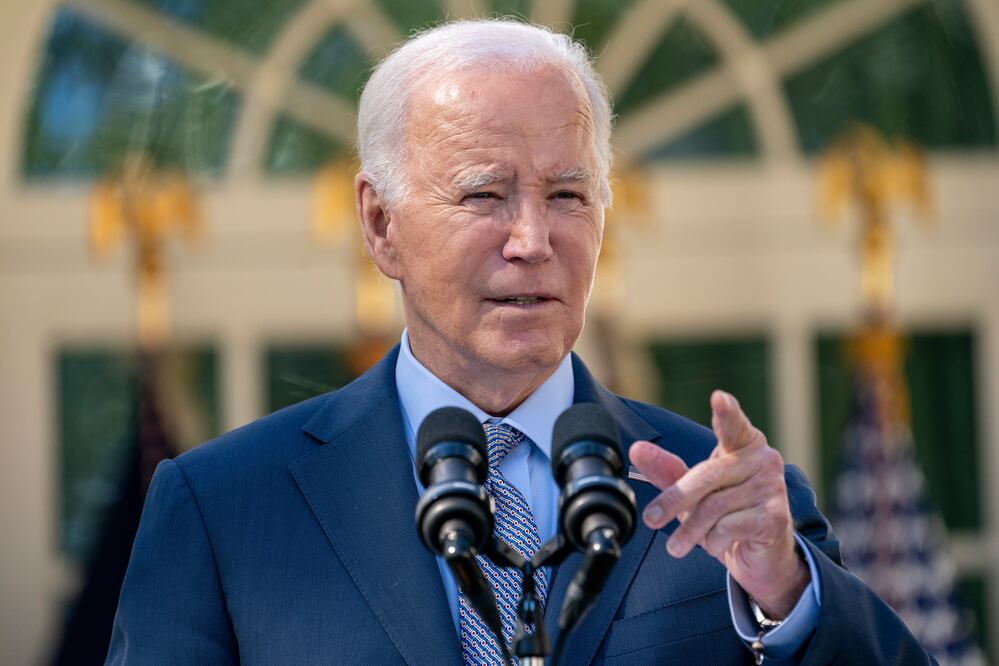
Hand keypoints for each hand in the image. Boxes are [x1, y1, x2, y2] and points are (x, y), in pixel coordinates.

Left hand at [629, 390, 809, 618]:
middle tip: (651, 519)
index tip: (719, 398)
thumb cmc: (728, 514)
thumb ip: (667, 470)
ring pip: (715, 506)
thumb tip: (637, 450)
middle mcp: (763, 460)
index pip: (733, 425)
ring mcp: (773, 487)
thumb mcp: (694, 492)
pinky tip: (714, 545)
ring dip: (691, 530)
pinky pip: (730, 527)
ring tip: (680, 544)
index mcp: (743, 445)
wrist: (762, 555)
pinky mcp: (776, 517)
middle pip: (707, 475)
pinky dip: (713, 541)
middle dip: (674, 499)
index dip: (726, 412)